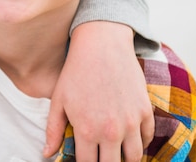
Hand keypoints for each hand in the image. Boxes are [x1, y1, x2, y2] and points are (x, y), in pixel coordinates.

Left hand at [43, 22, 153, 161]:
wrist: (102, 45)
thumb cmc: (76, 72)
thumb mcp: (59, 100)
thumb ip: (53, 130)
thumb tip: (47, 153)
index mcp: (87, 130)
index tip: (84, 160)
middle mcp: (111, 131)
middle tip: (100, 155)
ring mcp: (131, 122)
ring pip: (134, 157)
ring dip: (125, 158)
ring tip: (115, 152)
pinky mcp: (145, 111)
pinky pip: (148, 138)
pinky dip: (140, 142)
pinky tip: (128, 138)